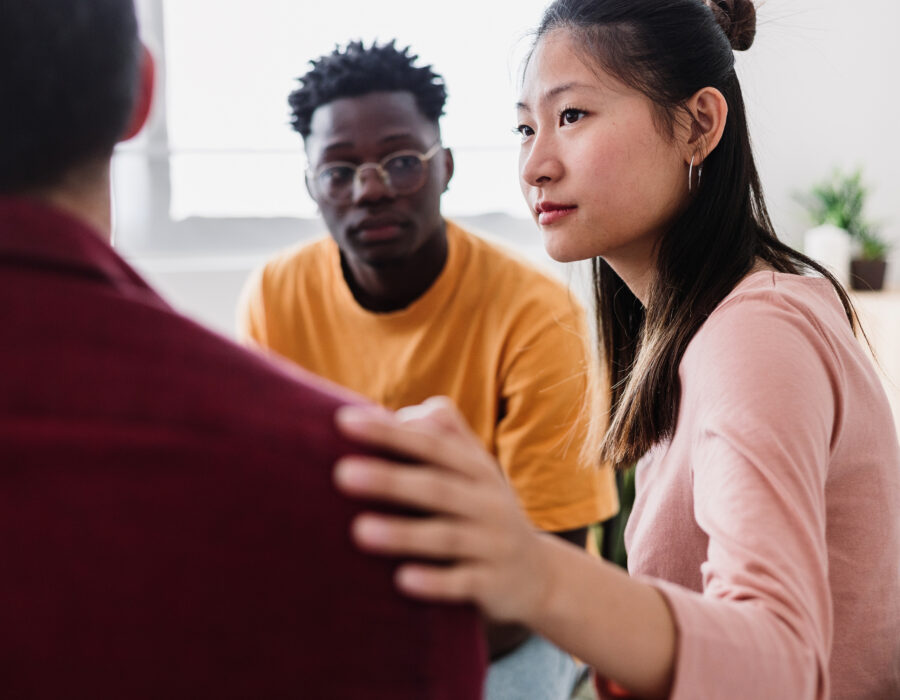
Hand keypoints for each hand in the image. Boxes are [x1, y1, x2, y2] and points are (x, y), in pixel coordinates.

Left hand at [333, 396, 551, 623]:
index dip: (390, 432)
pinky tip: (402, 579)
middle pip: (436, 487)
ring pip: (446, 537)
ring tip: (359, 530)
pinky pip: (463, 583)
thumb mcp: (475, 469)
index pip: (431, 444)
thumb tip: (397, 414)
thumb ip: (442, 435)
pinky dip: (435, 581)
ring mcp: (492, 544)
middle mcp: (487, 502)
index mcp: (476, 468)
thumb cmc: (484, 510)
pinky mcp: (492, 584)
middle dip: (390, 480)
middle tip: (341, 474)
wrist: (538, 575)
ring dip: (403, 534)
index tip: (343, 422)